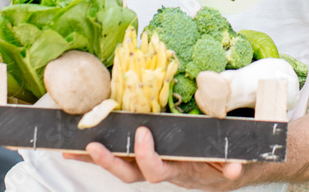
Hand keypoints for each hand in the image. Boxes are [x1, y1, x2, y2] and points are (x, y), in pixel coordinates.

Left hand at [61, 126, 245, 189]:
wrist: (217, 174)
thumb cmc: (220, 165)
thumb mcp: (229, 165)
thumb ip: (231, 166)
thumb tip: (235, 168)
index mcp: (177, 170)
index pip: (157, 169)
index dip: (147, 156)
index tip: (142, 134)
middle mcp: (159, 170)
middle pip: (130, 173)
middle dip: (110, 162)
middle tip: (94, 147)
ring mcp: (147, 165)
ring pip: (120, 166)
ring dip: (96, 158)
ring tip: (73, 149)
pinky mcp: (140, 157)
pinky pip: (117, 156)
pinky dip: (96, 154)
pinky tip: (75, 148)